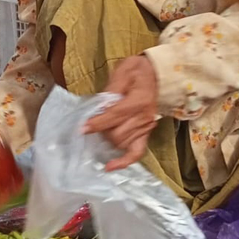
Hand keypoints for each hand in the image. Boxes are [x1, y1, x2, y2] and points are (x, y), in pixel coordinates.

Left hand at [84, 56, 159, 170]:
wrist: (156, 73)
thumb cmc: (137, 71)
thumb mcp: (123, 72)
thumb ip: (111, 90)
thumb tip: (98, 107)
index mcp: (139, 101)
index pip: (114, 116)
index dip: (97, 123)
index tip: (82, 128)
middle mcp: (144, 117)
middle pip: (117, 134)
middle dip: (101, 130)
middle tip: (94, 122)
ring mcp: (146, 127)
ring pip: (121, 143)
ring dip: (108, 138)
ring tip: (103, 128)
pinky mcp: (146, 133)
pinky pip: (136, 153)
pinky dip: (124, 162)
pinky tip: (110, 166)